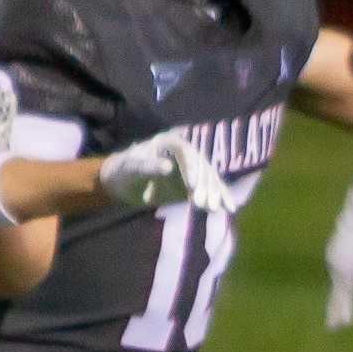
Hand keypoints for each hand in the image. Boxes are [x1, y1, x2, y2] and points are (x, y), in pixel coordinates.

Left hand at [97, 132, 236, 210]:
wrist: (122, 183)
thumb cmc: (123, 172)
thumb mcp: (131, 169)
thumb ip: (148, 167)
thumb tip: (168, 167)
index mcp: (170, 142)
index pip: (186, 152)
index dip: (192, 168)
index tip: (192, 186)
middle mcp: (185, 152)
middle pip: (201, 166)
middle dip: (204, 185)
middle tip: (203, 204)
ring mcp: (192, 168)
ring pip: (209, 178)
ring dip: (214, 193)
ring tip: (213, 209)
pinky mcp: (196, 182)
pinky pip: (211, 188)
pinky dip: (221, 197)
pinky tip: (230, 208)